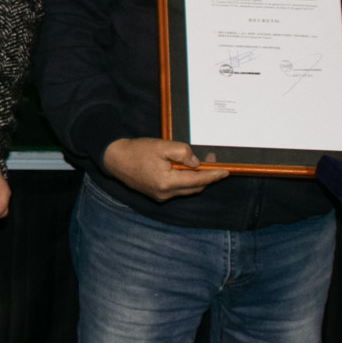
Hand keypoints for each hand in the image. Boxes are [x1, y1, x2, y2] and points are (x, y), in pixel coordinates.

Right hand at [101, 137, 227, 202]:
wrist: (115, 159)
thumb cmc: (137, 151)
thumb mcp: (162, 146)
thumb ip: (182, 153)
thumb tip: (196, 163)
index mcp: (168, 182)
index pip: (198, 180)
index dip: (214, 175)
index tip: (226, 171)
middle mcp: (166, 193)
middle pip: (194, 187)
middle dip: (206, 176)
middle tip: (212, 161)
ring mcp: (160, 196)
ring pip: (186, 189)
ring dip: (195, 178)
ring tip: (198, 163)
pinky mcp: (156, 194)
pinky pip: (177, 189)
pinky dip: (184, 180)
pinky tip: (183, 169)